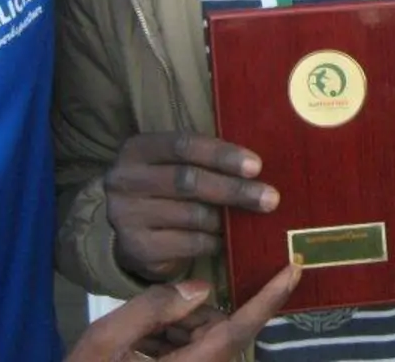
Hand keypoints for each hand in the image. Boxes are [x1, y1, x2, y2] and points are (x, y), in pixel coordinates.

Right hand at [65, 268, 298, 361]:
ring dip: (174, 331)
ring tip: (133, 346)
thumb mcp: (104, 342)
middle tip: (142, 327)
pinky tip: (137, 352)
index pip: (237, 331)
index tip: (293, 269)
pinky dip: (168, 343)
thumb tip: (200, 288)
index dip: (268, 299)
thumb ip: (153, 308)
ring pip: (202, 339)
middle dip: (188, 316)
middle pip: (215, 330)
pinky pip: (189, 352)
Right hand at [105, 133, 278, 281]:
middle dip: (234, 190)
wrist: (123, 227)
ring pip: (192, 215)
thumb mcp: (173, 164)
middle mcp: (125, 180)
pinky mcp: (137, 248)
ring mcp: (127, 216)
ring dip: (226, 219)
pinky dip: (214, 241)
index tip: (256, 166)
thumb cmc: (163, 188)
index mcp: (138, 149)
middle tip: (270, 198)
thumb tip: (257, 167)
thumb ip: (204, 160)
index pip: (184, 145)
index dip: (222, 155)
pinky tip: (226, 239)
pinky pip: (189, 244)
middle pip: (188, 182)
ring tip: (249, 219)